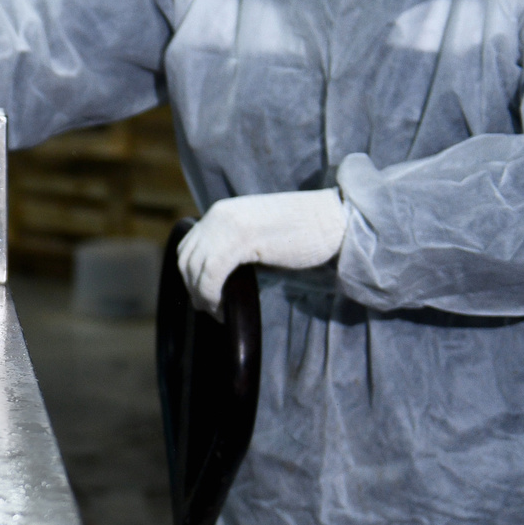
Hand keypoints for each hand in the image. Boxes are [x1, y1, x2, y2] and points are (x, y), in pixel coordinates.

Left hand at [177, 190, 346, 314]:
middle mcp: (218, 215)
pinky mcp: (242, 238)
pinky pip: (211, 273)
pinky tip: (224, 310)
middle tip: (208, 309)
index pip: (188, 247)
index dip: (189, 276)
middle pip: (187, 259)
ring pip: (196, 268)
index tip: (203, 297)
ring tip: (218, 312)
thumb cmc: (305, 232)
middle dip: (193, 288)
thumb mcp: (258, 234)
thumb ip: (234, 246)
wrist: (336, 218)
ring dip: (202, 296)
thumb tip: (216, 276)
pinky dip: (212, 295)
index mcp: (221, 212)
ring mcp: (228, 224)